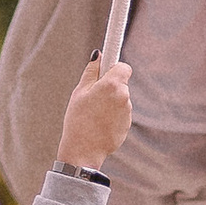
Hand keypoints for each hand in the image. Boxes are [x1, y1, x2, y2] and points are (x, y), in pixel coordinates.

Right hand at [58, 54, 132, 170]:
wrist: (83, 150)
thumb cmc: (78, 119)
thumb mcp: (79, 92)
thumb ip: (91, 72)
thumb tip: (98, 54)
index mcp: (112, 85)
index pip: (124, 67)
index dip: (115, 68)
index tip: (108, 70)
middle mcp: (124, 96)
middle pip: (121, 84)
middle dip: (110, 87)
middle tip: (93, 96)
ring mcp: (127, 112)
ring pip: (120, 100)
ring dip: (111, 102)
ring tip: (94, 113)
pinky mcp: (127, 125)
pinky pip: (120, 114)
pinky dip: (112, 116)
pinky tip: (99, 124)